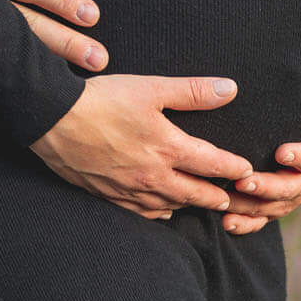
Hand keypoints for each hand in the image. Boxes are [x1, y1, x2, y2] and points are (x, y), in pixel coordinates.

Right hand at [30, 75, 254, 219]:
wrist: (52, 121)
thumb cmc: (101, 99)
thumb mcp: (150, 88)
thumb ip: (192, 92)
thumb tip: (230, 89)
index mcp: (167, 148)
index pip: (213, 164)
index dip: (234, 169)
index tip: (247, 171)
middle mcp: (153, 175)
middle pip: (195, 193)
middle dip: (217, 197)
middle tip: (233, 199)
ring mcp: (130, 189)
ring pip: (170, 205)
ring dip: (190, 205)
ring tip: (203, 204)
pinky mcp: (108, 195)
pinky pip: (141, 212)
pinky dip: (158, 212)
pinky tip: (162, 211)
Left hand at [219, 80, 300, 235]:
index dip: (299, 157)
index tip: (282, 153)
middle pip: (288, 188)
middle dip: (267, 186)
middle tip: (245, 181)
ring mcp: (289, 198)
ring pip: (270, 206)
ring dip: (248, 206)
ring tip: (227, 200)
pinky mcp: (274, 208)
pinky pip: (260, 220)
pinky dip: (244, 224)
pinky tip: (227, 222)